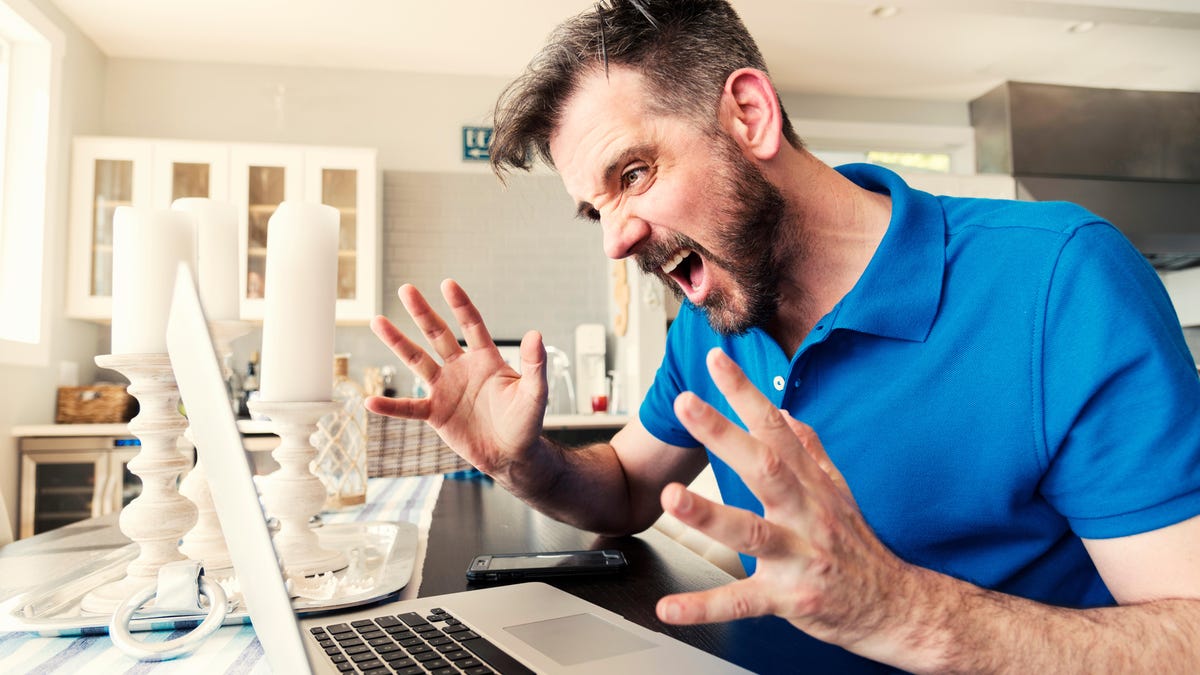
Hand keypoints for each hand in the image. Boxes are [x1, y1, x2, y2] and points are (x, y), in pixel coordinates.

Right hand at [365, 280, 547, 477]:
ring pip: (417, 361)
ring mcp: (445, 389)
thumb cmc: (525, 422)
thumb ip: (534, 365)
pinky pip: (409, 408)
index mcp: (486, 359)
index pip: (471, 325)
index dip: (460, 306)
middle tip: (406, 289)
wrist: (512, 455)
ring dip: (397, 342)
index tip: (447, 284)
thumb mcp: (535, 393)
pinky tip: (370, 401)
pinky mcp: (436, 413)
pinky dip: (390, 407)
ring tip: (377, 321)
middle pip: (438, 334)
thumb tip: (536, 335)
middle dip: (422, 312)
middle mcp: (461, 368)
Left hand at [656, 348, 916, 653]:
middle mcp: (805, 514)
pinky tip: (669, 607)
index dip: (745, 393)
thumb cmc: (857, 546)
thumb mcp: (838, 491)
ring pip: (752, 532)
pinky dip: (704, 607)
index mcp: (810, 484)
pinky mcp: (789, 599)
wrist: (896, 606)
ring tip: (672, 498)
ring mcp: (798, 556)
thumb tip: (786, 412)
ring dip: (710, 514)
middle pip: (764, 467)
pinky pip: (742, 603)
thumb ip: (809, 451)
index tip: (716, 361)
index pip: (775, 428)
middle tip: (687, 405)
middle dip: (723, 434)